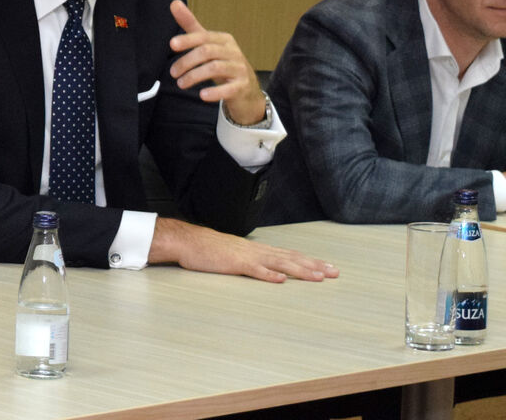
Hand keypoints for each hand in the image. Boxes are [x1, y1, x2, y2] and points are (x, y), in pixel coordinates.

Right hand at [149, 217, 338, 282]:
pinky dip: (268, 275)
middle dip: (314, 265)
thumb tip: (267, 270)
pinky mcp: (233, 264)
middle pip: (290, 258)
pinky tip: (281, 280)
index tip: (327, 267)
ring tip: (318, 277)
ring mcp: (246, 257)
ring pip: (278, 264)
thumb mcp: (234, 255)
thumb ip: (251, 261)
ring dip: (299, 270)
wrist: (187, 241)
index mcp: (257, 250)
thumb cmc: (207, 249)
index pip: (289, 255)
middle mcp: (256, 251)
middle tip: (335, 272)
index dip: (309, 261)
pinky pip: (253, 270)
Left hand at [168, 0, 264, 123]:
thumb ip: (191, 26)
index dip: (188, 40)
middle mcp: (233, 52)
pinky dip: (215, 92)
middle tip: (173, 73)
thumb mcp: (208, 44)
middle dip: (187, 62)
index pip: (204, 37)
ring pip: (215, 68)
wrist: (246, 90)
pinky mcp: (242, 86)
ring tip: (181, 83)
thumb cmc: (223, 63)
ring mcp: (239, 69)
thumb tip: (174, 3)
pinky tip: (202, 95)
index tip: (172, 45)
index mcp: (224, 40)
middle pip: (207, 52)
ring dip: (194, 76)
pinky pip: (229, 88)